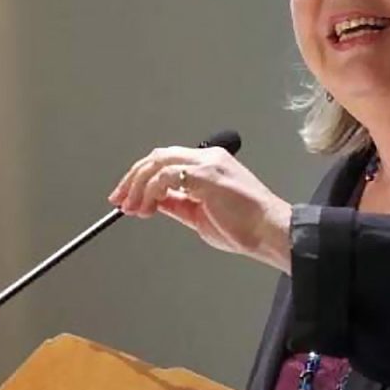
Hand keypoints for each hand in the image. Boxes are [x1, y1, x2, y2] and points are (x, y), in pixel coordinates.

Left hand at [108, 146, 292, 273]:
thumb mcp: (200, 215)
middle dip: (132, 178)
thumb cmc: (246, 227)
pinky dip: (151, 191)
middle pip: (157, 156)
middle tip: (119, 200)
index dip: (141, 176)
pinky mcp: (207, 175)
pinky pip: (167, 176)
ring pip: (158, 163)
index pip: (166, 160)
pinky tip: (148, 208)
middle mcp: (209, 157)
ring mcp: (208, 164)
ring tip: (132, 208)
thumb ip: (178, 203)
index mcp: (210, 163)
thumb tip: (154, 201)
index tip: (126, 195)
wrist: (270, 232)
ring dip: (138, 187)